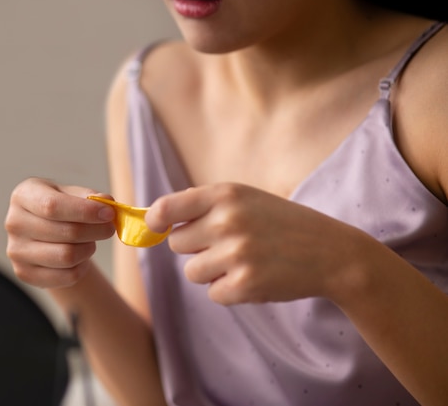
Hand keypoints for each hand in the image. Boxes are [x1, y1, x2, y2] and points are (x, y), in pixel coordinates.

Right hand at [5, 177, 115, 287]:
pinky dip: (82, 267)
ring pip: (67, 256)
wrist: (44, 231)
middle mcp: (14, 223)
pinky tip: (80, 257)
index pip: (53, 206)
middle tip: (109, 228)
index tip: (109, 214)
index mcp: (24, 196)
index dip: (85, 211)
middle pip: (66, 232)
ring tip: (90, 241)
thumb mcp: (72, 194)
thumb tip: (107, 203)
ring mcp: (16, 251)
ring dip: (88, 249)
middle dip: (96, 231)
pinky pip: (66, 276)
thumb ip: (91, 197)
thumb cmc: (61, 207)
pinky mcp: (24, 273)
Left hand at [145, 183, 364, 304]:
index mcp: (225, 194)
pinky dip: (229, 290)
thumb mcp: (247, 198)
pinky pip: (213, 293)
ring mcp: (236, 254)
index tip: (156, 226)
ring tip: (244, 261)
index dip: (156, 220)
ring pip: (192, 272)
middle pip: (176, 244)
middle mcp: (227, 221)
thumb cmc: (283, 223)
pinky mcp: (245, 285)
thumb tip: (157, 216)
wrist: (331, 252)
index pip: (167, 208)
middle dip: (195, 247)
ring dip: (211, 272)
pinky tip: (255, 276)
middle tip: (227, 244)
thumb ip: (205, 204)